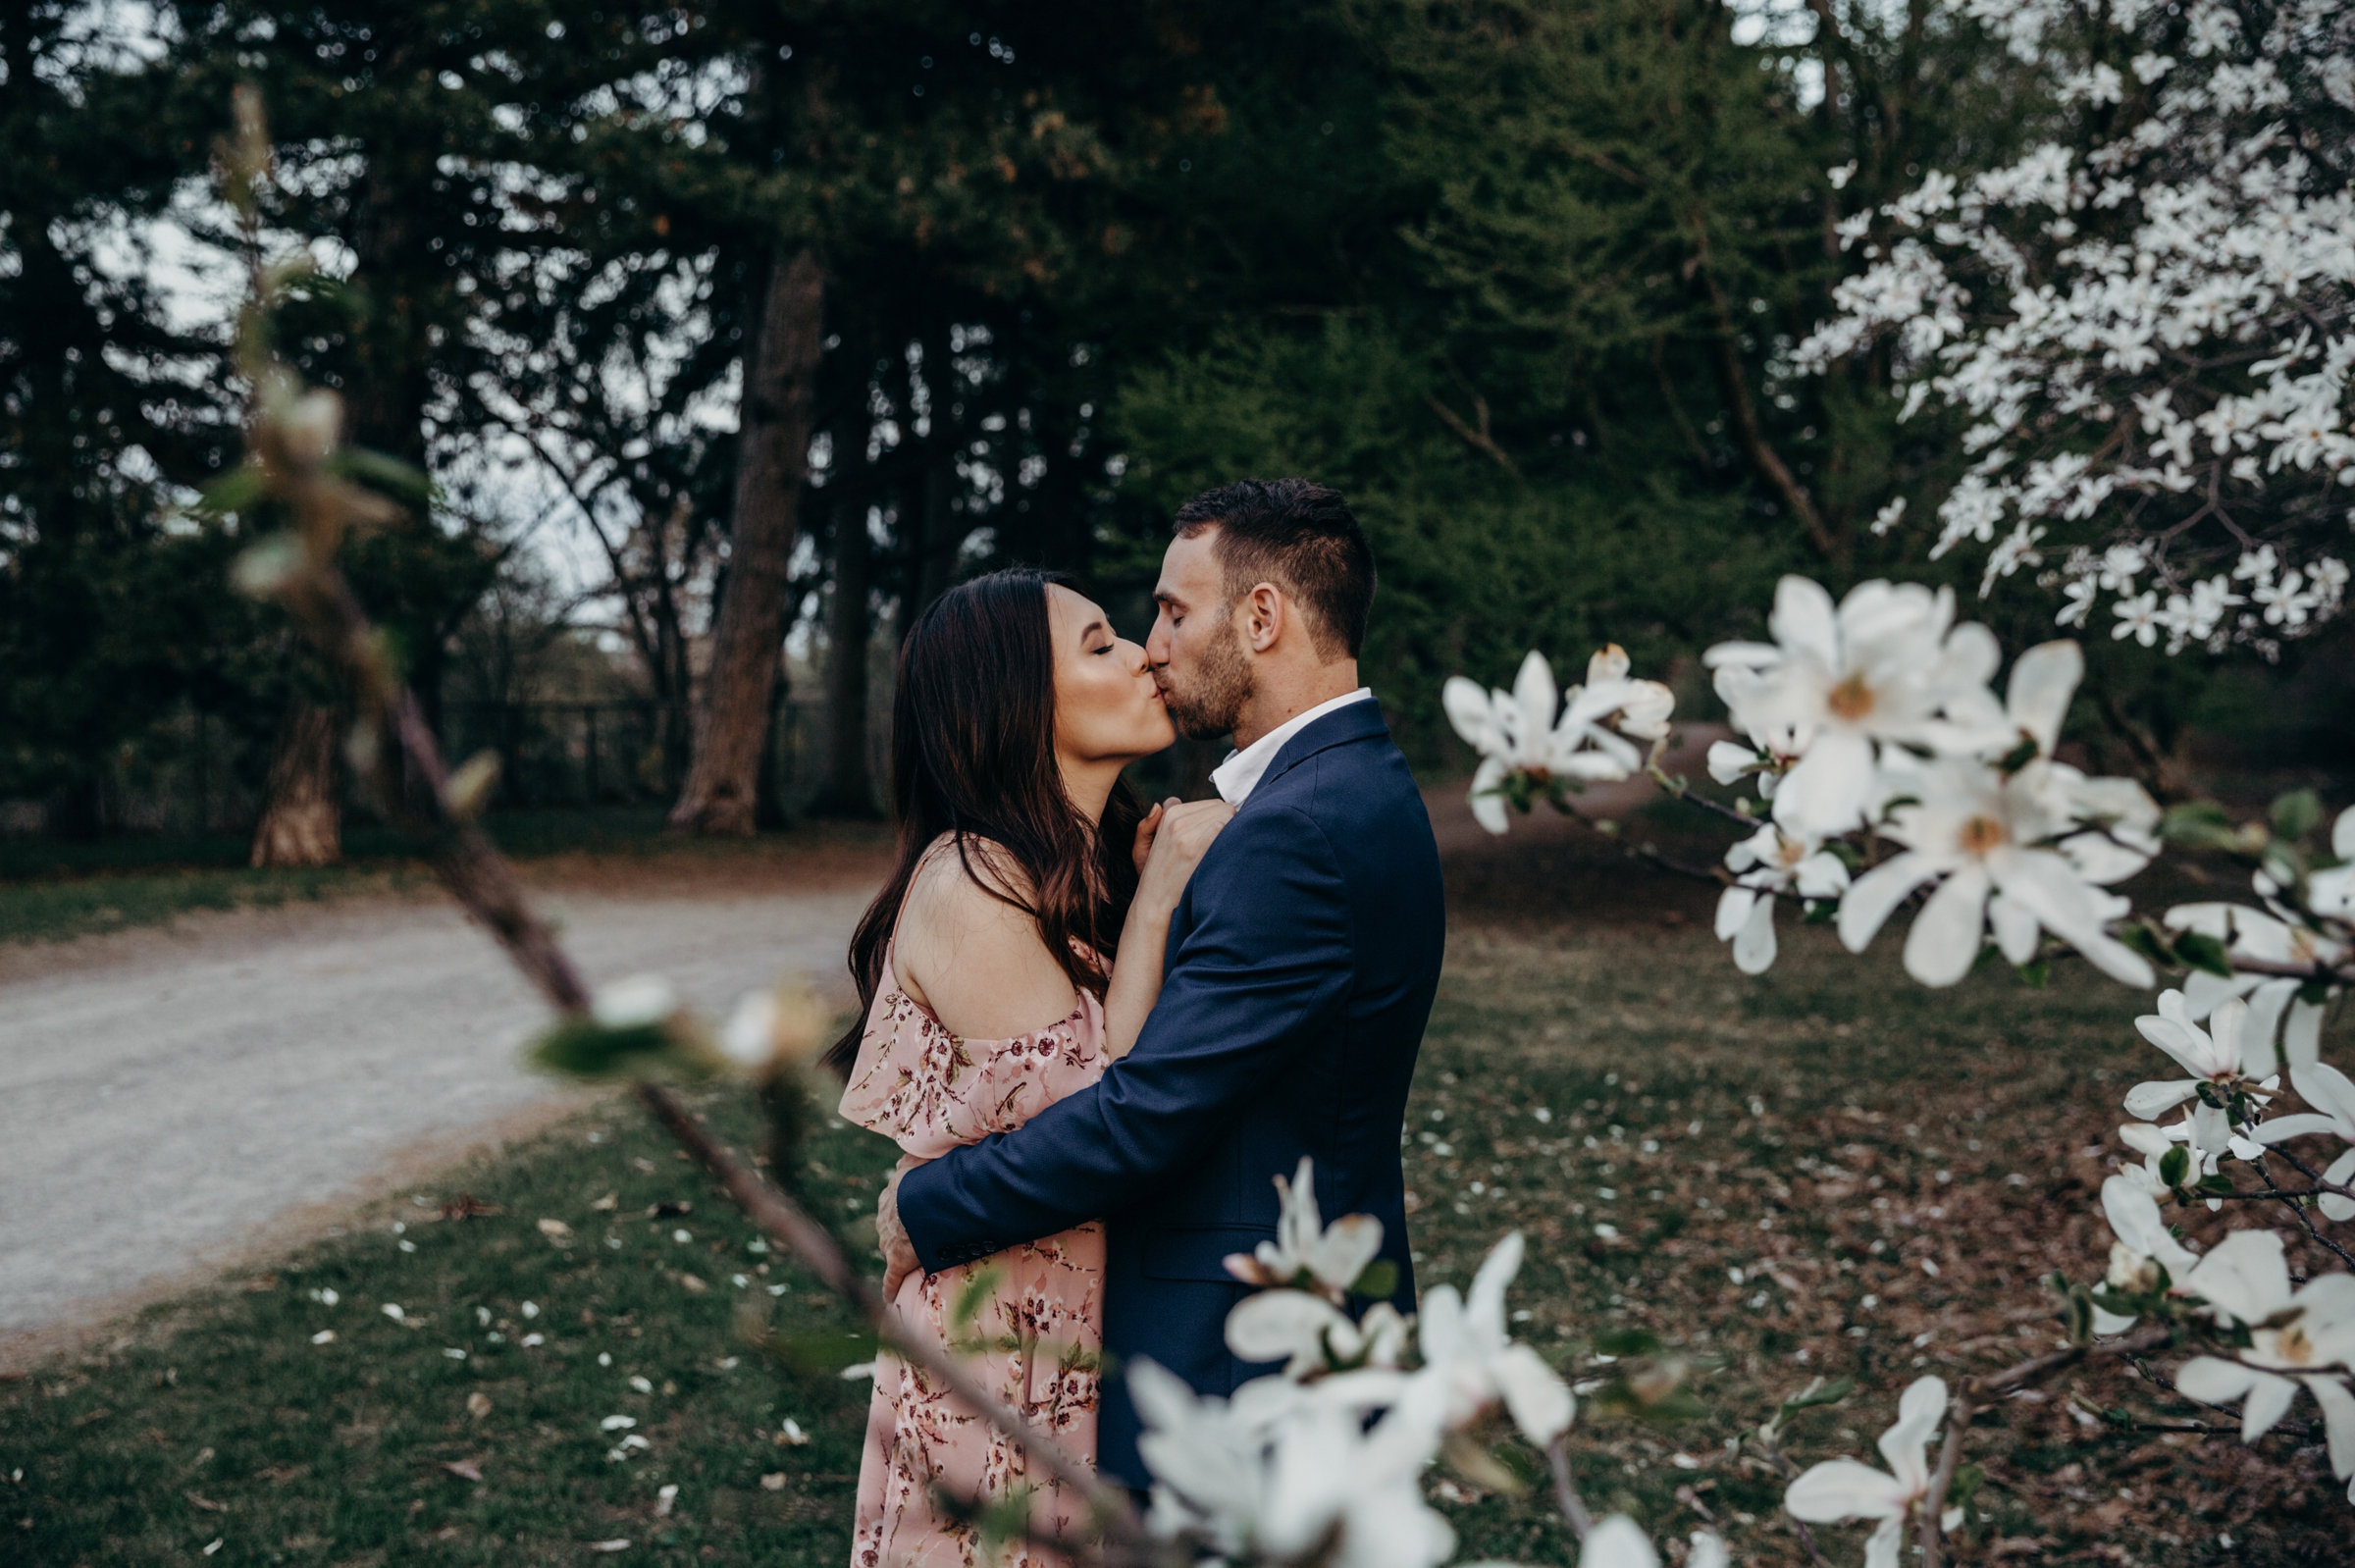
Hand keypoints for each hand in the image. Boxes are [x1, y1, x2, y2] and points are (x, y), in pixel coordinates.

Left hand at [877, 1165, 921, 1303]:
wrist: (923, 1201)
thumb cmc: (925, 1178)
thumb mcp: (916, 1163)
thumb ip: (909, 1161)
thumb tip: (903, 1158)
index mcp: (890, 1197)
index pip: (891, 1206)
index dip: (902, 1211)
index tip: (910, 1214)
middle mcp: (884, 1220)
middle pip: (888, 1229)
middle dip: (897, 1233)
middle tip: (913, 1237)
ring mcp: (889, 1242)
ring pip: (888, 1251)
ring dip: (896, 1256)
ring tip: (909, 1262)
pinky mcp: (897, 1262)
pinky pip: (891, 1279)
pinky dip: (890, 1289)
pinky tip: (889, 1298)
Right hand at [1134, 796, 1234, 915]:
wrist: (1155, 906)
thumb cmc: (1154, 879)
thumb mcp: (1141, 850)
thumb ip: (1147, 825)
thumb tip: (1158, 806)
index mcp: (1169, 814)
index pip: (1210, 803)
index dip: (1215, 821)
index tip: (1212, 837)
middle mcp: (1178, 819)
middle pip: (1222, 807)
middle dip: (1226, 824)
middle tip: (1219, 847)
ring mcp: (1187, 833)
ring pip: (1228, 815)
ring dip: (1232, 832)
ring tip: (1222, 852)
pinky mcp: (1197, 848)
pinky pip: (1225, 827)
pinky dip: (1231, 837)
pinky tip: (1226, 854)